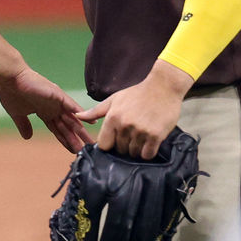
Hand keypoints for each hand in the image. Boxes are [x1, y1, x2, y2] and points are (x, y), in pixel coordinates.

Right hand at [0, 66, 93, 152]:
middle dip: (76, 139)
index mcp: (44, 112)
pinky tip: (90, 121)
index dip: (65, 140)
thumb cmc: (11, 92)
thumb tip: (27, 137)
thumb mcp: (18, 114)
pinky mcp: (57, 94)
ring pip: (72, 118)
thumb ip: (24, 125)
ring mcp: (56, 101)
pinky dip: (80, 112)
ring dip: (81, 130)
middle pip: (67, 126)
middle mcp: (53, 107)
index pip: (57, 130)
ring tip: (91, 141)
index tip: (73, 151)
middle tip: (87, 150)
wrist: (10, 78)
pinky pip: (71, 105)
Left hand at [77, 60, 192, 158]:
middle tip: (133, 133)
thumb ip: (95, 111)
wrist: (163, 86)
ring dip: (137, 148)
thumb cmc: (137, 93)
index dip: (110, 144)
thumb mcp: (114, 99)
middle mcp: (125, 126)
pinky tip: (150, 141)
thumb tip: (77, 116)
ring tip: (142, 135)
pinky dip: (148, 151)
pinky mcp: (155, 136)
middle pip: (120, 150)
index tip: (116, 139)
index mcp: (113, 118)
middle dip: (125, 145)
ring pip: (133, 153)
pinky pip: (147, 154)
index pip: (104, 145)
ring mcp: (141, 132)